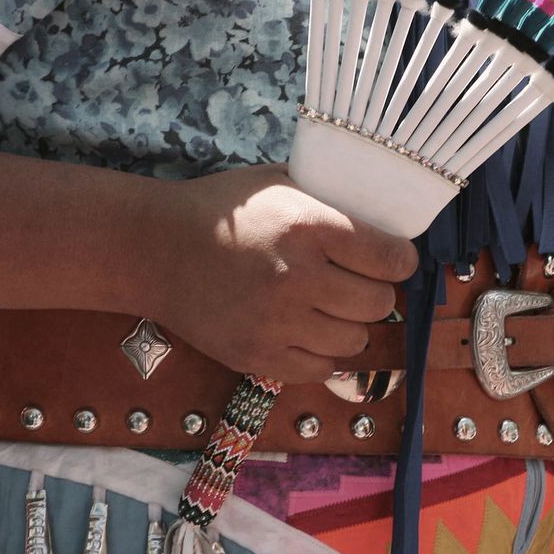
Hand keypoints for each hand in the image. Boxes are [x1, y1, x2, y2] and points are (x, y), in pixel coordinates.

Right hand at [146, 165, 417, 381]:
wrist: (154, 249)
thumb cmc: (221, 212)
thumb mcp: (279, 183)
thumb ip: (330, 199)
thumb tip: (384, 218)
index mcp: (308, 228)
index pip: (392, 259)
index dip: (400, 259)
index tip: (392, 258)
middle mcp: (297, 279)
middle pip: (379, 304)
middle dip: (375, 292)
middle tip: (358, 282)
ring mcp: (276, 323)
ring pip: (354, 341)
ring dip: (349, 324)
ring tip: (328, 307)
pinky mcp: (257, 357)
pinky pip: (320, 370)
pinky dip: (321, 353)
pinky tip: (306, 330)